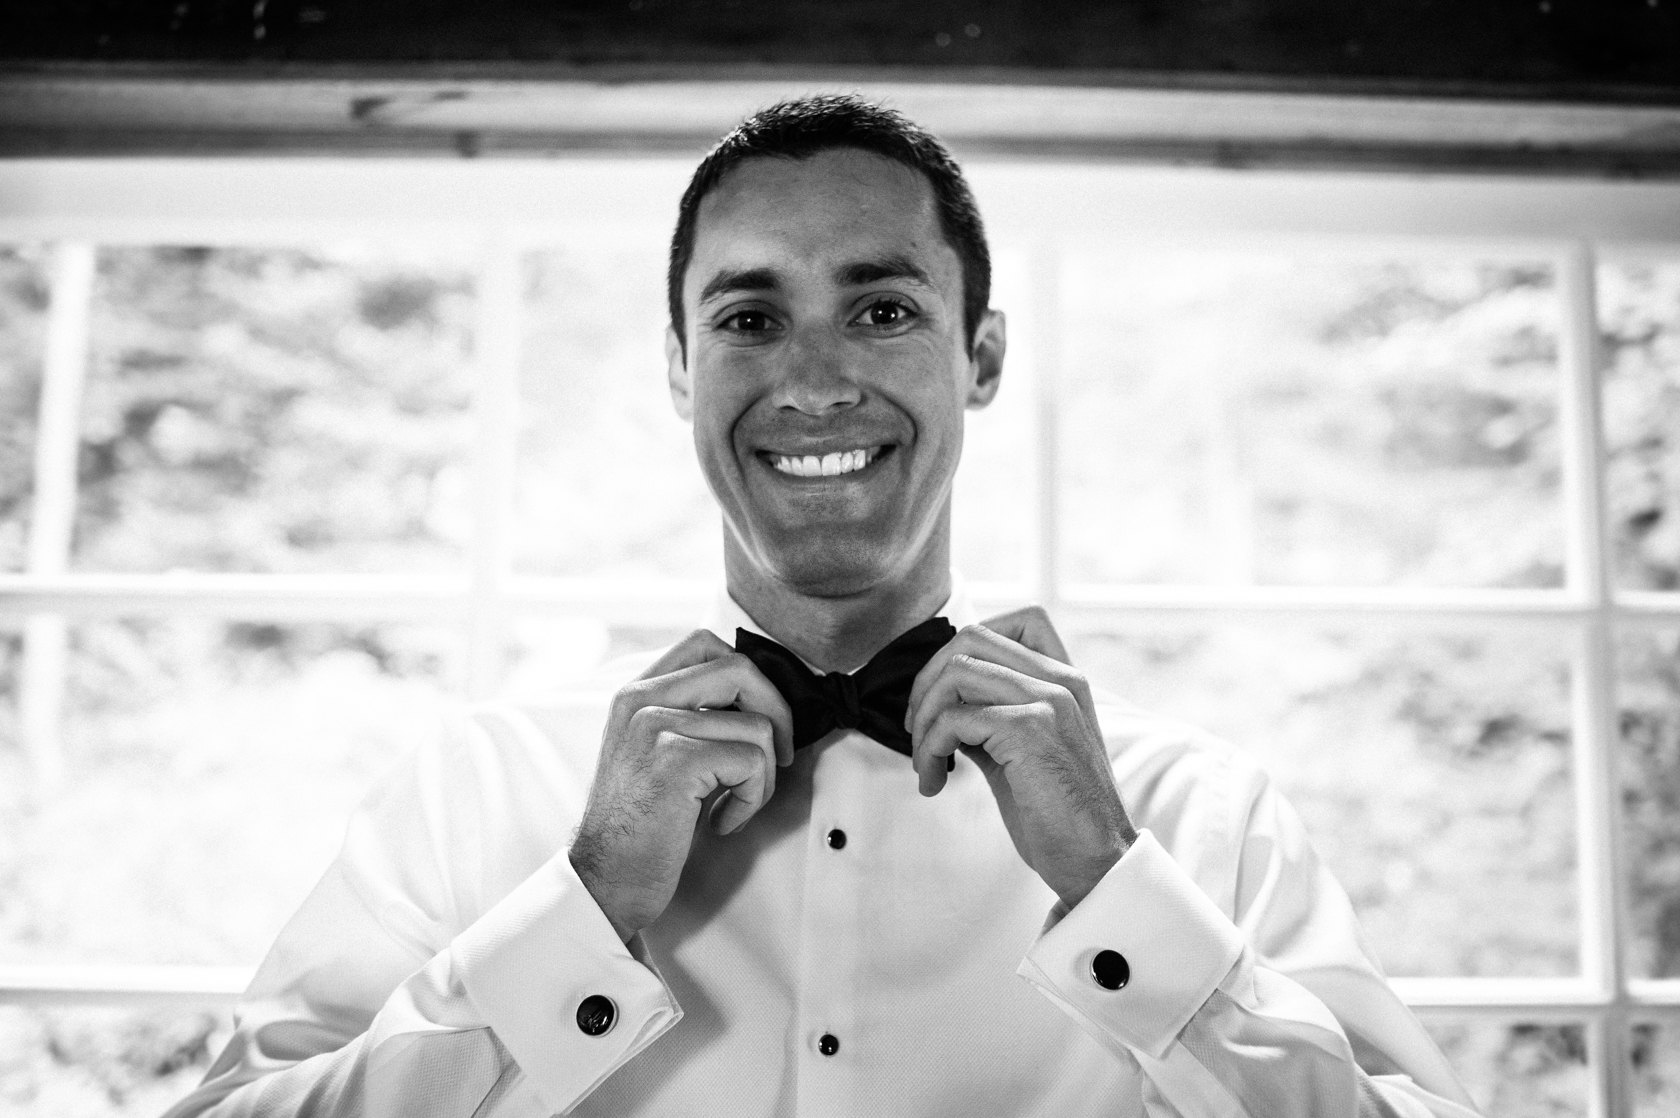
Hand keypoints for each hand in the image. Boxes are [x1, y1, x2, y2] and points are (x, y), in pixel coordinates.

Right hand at [569, 630, 793, 941]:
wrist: (605, 880)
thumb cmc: (640, 824)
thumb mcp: (657, 752)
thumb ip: (693, 715)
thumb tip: (765, 698)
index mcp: (636, 692)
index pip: (706, 644)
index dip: (750, 677)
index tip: (761, 718)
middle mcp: (641, 699)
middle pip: (740, 668)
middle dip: (776, 714)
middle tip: (776, 759)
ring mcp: (655, 726)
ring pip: (757, 725)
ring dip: (763, 775)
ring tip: (735, 804)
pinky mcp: (675, 760)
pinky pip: (752, 761)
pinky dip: (751, 799)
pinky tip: (722, 821)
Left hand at [905, 606, 1135, 909]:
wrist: (1096, 862)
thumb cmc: (1056, 814)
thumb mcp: (1020, 752)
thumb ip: (990, 717)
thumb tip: (938, 703)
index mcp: (1066, 680)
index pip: (1018, 620)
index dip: (965, 647)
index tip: (944, 696)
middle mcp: (1062, 680)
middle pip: (972, 638)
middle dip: (927, 680)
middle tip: (917, 730)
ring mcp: (1049, 700)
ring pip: (956, 671)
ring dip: (923, 719)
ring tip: (925, 762)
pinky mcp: (1030, 729)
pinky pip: (954, 718)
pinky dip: (930, 749)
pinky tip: (935, 781)